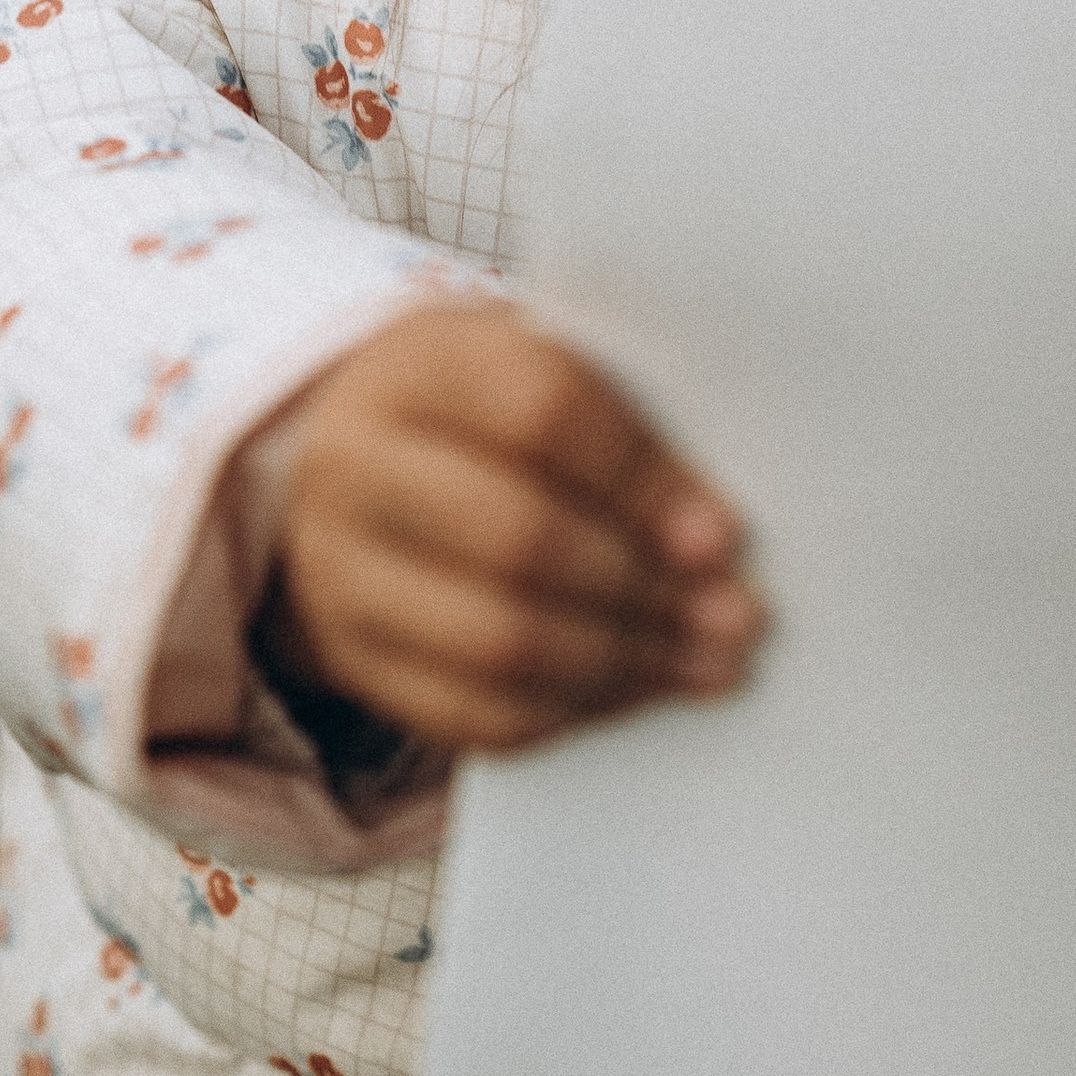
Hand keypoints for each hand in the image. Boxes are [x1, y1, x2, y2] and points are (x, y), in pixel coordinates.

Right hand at [262, 296, 762, 756]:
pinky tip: (634, 690)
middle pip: (517, 536)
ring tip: (704, 661)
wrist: (354, 468)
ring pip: (498, 639)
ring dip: (624, 660)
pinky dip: (573, 712)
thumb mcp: (529, 373)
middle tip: (736, 616)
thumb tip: (713, 542)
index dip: (640, 480)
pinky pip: (474, 713)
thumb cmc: (482, 417)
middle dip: (644, 588)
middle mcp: (354, 462)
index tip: (723, 535)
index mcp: (416, 362)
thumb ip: (616, 430)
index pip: (539, 412)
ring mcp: (339, 569)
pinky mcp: (353, 657)